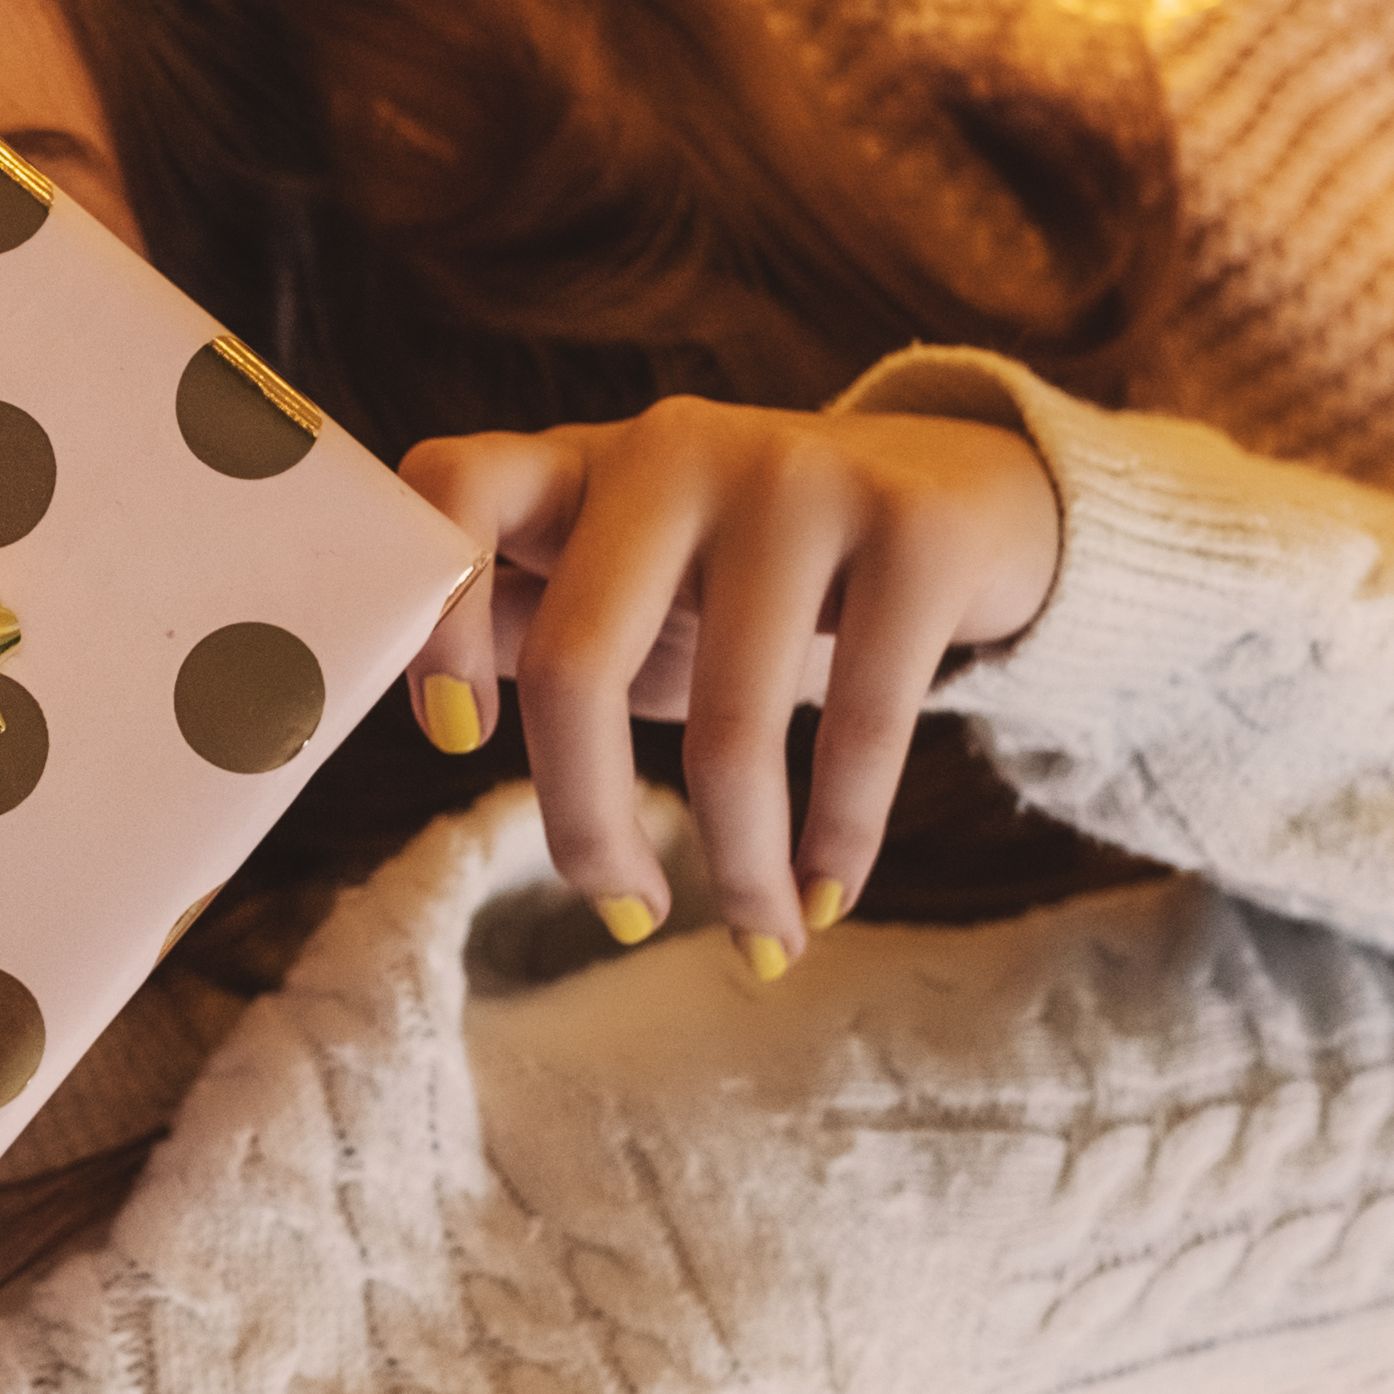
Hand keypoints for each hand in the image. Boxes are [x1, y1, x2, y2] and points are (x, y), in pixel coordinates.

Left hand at [396, 399, 1059, 963]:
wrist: (972, 494)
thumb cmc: (755, 571)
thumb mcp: (634, 585)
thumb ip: (531, 625)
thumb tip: (422, 710)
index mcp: (578, 465)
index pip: (452, 492)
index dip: (433, 622)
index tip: (455, 739)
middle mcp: (671, 452)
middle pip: (577, 658)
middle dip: (587, 821)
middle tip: (622, 908)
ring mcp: (796, 478)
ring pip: (728, 722)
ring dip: (738, 866)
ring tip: (759, 942)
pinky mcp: (914, 530)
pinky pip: (860, 724)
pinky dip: (837, 841)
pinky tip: (824, 897)